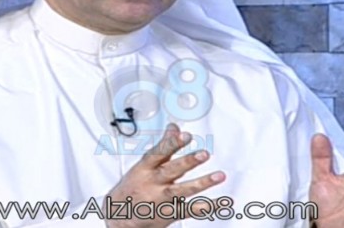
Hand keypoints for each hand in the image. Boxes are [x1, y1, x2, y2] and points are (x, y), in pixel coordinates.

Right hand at [104, 123, 225, 227]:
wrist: (120, 216)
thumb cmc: (134, 185)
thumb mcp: (144, 164)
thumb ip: (163, 145)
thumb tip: (174, 127)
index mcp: (145, 167)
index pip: (158, 153)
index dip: (171, 144)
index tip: (185, 135)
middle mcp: (153, 182)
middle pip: (171, 171)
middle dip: (187, 162)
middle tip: (204, 153)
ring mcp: (161, 199)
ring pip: (182, 191)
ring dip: (202, 183)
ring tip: (219, 175)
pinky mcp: (169, 214)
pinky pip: (191, 210)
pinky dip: (208, 207)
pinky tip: (222, 202)